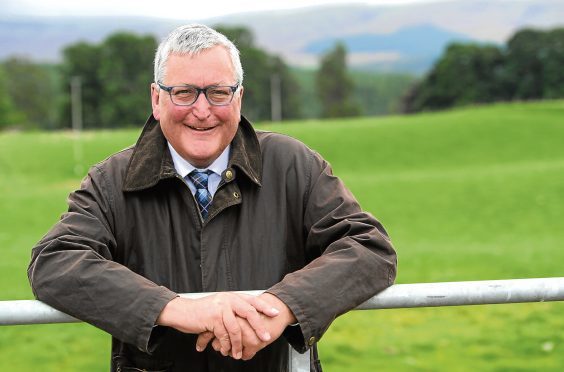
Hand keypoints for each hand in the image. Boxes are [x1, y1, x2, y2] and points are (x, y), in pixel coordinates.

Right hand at [156, 292, 279, 358]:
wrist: (181, 312)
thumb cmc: (201, 311)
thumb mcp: (219, 306)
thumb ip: (232, 310)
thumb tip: (247, 319)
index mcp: (231, 296)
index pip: (252, 300)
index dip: (264, 306)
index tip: (275, 313)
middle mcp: (228, 299)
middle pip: (249, 312)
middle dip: (258, 326)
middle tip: (266, 337)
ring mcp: (220, 308)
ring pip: (236, 328)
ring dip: (238, 344)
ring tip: (239, 354)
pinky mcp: (213, 318)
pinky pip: (224, 335)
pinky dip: (226, 345)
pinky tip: (226, 351)